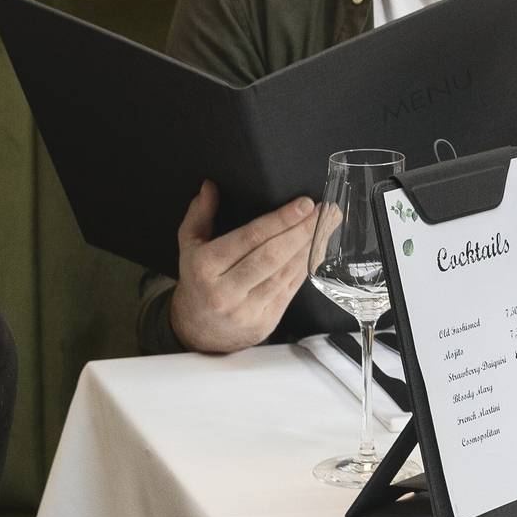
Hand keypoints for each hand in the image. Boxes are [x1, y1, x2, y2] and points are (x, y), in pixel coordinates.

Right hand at [169, 181, 315, 354]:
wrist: (199, 330)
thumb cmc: (197, 281)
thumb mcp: (189, 246)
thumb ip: (199, 215)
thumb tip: (210, 186)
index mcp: (205, 267)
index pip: (249, 238)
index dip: (280, 220)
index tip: (304, 204)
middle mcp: (225, 290)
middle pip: (272, 256)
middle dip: (302, 231)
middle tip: (324, 211)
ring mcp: (247, 309)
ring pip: (286, 273)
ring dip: (310, 247)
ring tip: (328, 224)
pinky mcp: (266, 321)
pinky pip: (292, 288)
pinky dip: (307, 266)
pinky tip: (318, 248)